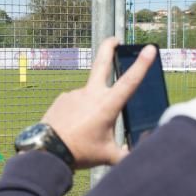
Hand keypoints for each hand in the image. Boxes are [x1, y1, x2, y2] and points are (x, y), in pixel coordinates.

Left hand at [41, 37, 157, 168]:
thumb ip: (125, 153)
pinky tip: (74, 127)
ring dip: (92, 108)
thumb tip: (136, 154)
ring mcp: (75, 94)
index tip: (149, 48)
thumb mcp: (108, 155)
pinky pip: (75, 103)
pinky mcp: (63, 98)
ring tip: (86, 131)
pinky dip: (78, 113)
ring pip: (90, 97)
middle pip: (102, 63)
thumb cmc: (79, 151)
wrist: (47, 150)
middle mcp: (91, 94)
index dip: (142, 64)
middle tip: (115, 39)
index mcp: (107, 105)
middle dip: (109, 47)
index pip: (130, 81)